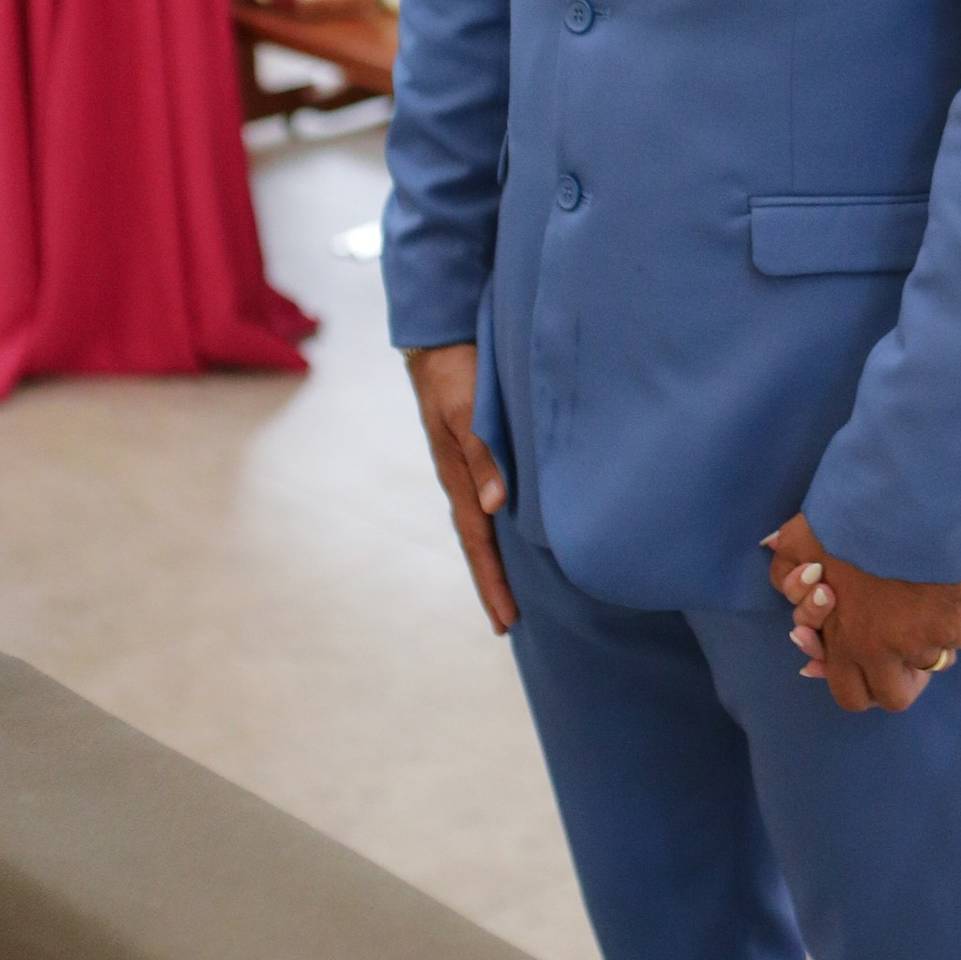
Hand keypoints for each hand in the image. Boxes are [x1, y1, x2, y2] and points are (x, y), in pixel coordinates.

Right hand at [404, 341, 516, 632]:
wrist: (441, 337)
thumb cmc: (456, 373)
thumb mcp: (468, 412)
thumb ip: (483, 455)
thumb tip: (495, 506)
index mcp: (457, 478)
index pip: (477, 542)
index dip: (492, 581)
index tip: (507, 621)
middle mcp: (463, 478)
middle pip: (479, 542)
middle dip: (493, 582)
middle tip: (509, 622)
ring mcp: (469, 465)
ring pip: (486, 523)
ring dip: (499, 557)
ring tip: (518, 588)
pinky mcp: (480, 449)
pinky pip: (493, 497)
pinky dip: (505, 524)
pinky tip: (519, 529)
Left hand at [764, 512, 960, 713]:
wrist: (900, 497)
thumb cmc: (845, 518)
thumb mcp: (797, 544)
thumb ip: (786, 575)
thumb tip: (794, 594)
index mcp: (844, 640)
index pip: (850, 695)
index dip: (860, 684)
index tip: (867, 663)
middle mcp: (882, 652)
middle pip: (894, 698)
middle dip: (896, 680)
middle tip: (900, 652)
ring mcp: (923, 643)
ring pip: (931, 665)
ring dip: (928, 646)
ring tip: (923, 609)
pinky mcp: (957, 626)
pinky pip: (959, 638)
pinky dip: (955, 621)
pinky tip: (947, 593)